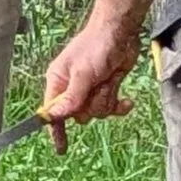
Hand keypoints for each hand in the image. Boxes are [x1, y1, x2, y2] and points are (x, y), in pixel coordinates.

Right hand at [39, 14, 138, 128]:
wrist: (120, 32)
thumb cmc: (96, 46)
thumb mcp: (83, 73)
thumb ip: (71, 97)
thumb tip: (55, 116)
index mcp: (58, 82)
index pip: (53, 111)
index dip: (56, 129)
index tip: (60, 147)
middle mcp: (72, 87)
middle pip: (79, 114)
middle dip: (92, 105)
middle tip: (97, 87)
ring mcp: (90, 89)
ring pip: (97, 112)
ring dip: (106, 99)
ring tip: (109, 80)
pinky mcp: (106, 88)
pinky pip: (111, 108)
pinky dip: (120, 105)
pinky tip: (127, 101)